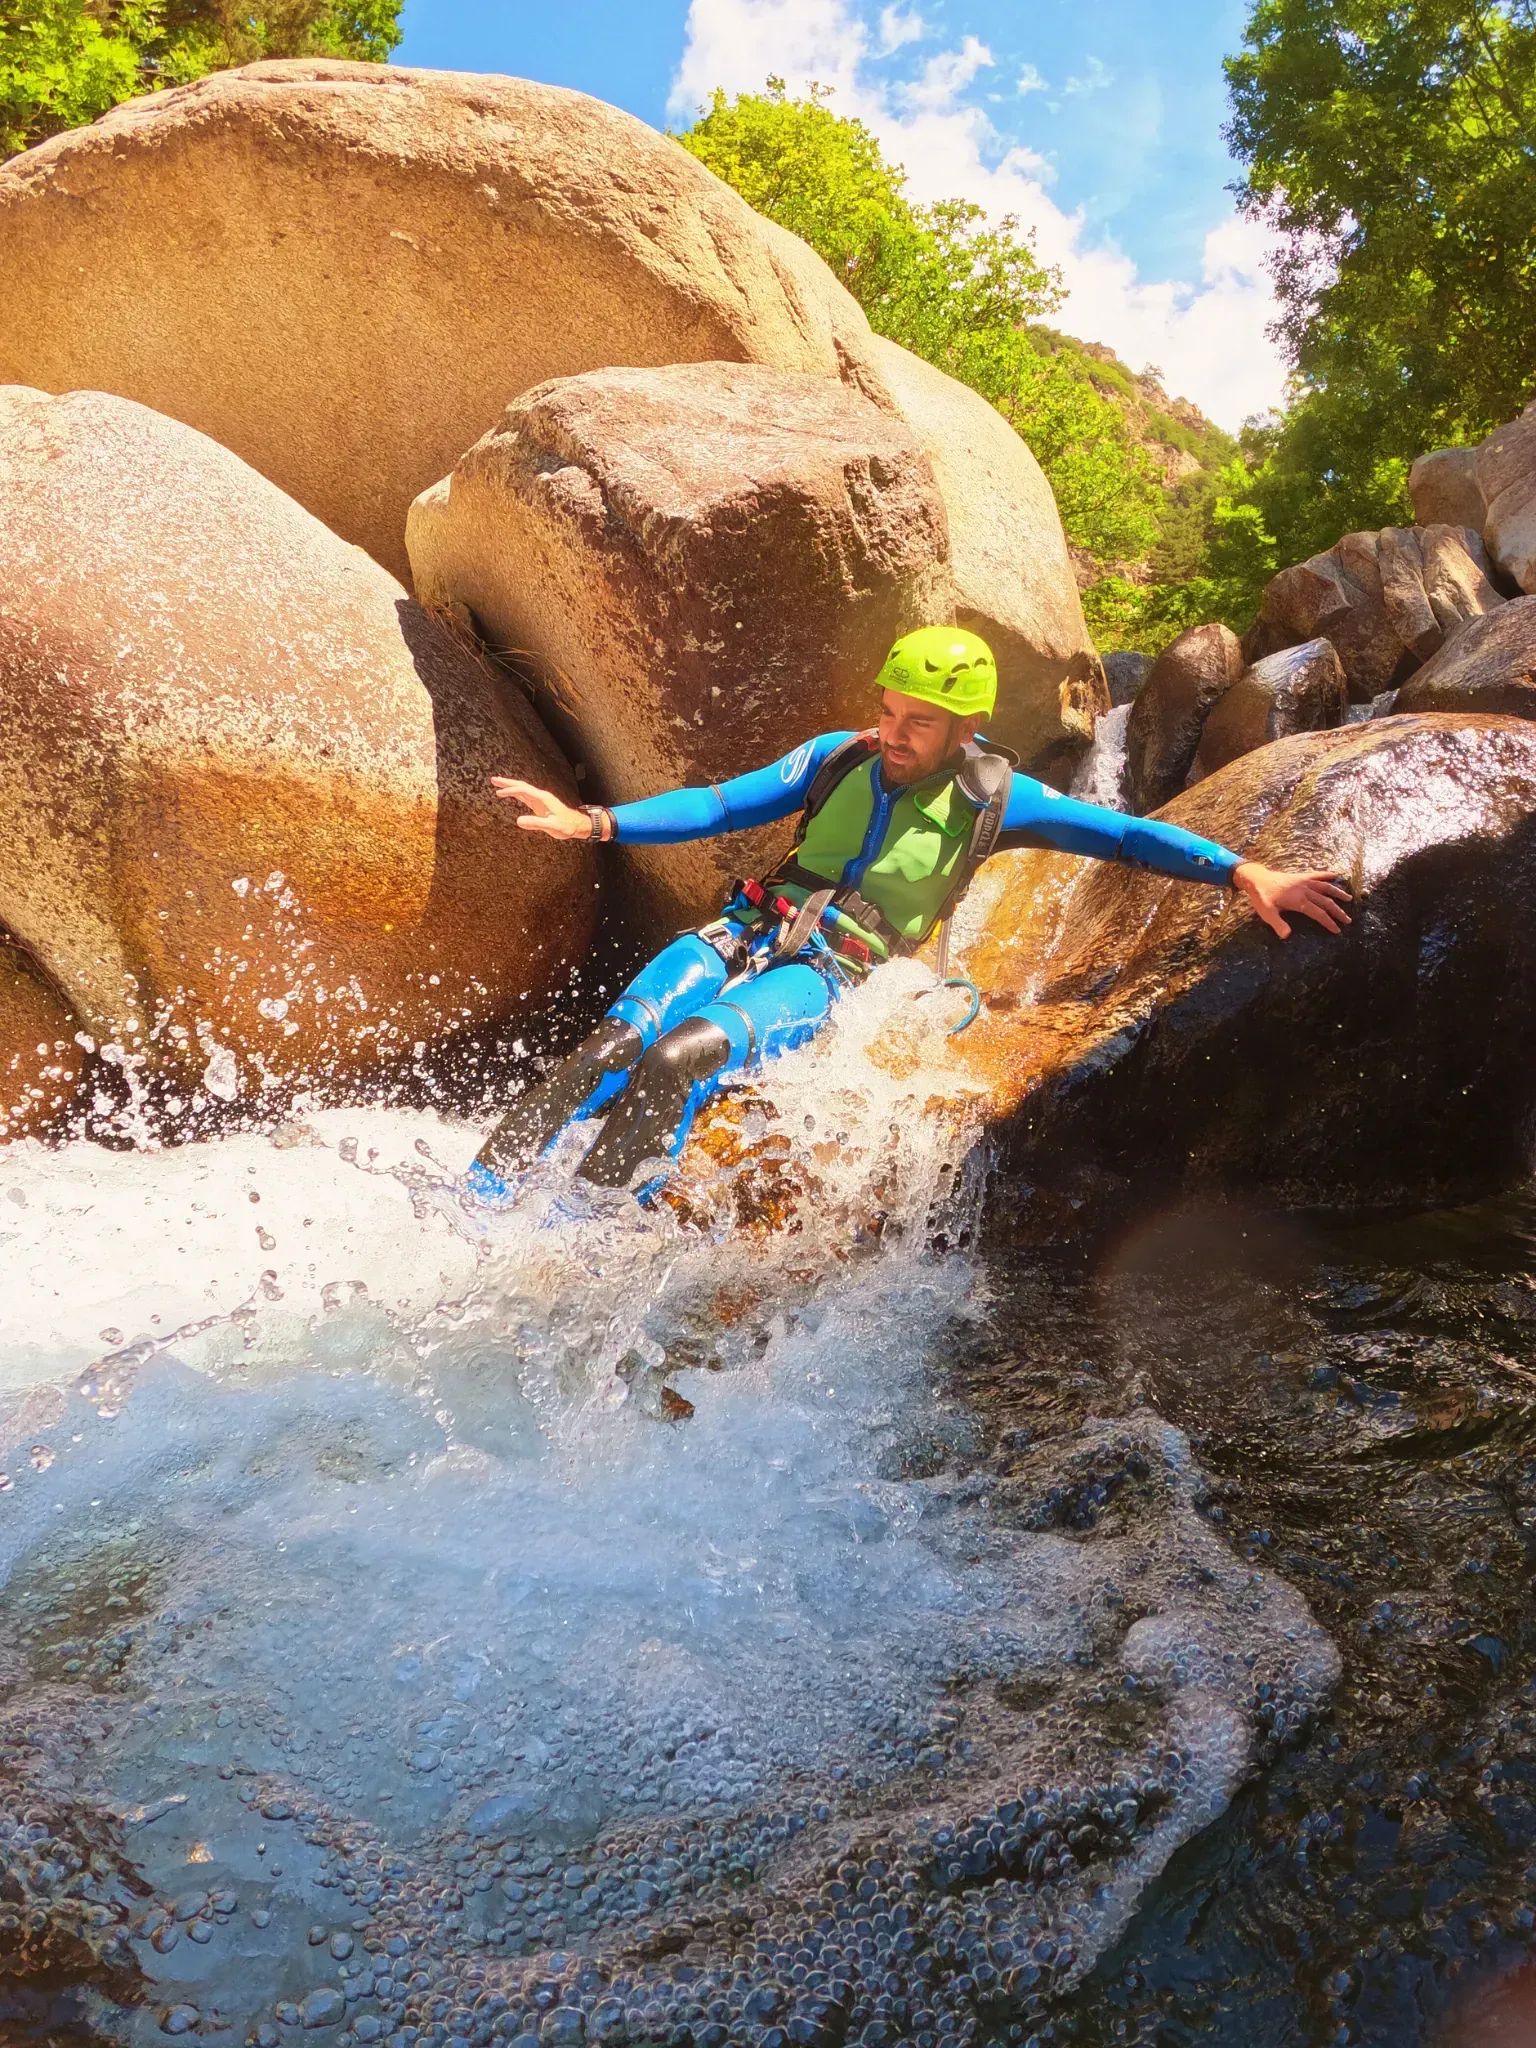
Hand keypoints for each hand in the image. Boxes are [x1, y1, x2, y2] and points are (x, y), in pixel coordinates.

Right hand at [489, 778, 603, 839]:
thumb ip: (536, 823)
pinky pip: (525, 796)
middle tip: (493, 779)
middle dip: (507, 782)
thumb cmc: (567, 826)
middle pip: (521, 785)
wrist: (577, 825)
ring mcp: (540, 800)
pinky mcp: (540, 805)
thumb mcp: (552, 826)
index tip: (499, 793)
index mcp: (543, 799)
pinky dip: (516, 793)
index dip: (511, 790)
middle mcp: (541, 796)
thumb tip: (518, 821)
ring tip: (497, 784)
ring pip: (522, 789)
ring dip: (510, 786)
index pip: (524, 791)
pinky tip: (509, 793)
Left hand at [1233, 861, 1351, 938]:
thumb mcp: (1267, 913)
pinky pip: (1317, 875)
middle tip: (1348, 920)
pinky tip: (1336, 875)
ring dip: (1338, 893)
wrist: (1256, 879)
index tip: (1337, 930)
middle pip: (1326, 901)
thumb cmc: (1261, 897)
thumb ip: (1277, 924)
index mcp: (1299, 901)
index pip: (1318, 913)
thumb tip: (1287, 936)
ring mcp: (1304, 881)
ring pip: (1325, 887)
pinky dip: (1326, 875)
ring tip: (1349, 899)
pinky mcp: (1301, 876)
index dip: (1329, 922)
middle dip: (1338, 912)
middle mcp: (1305, 890)